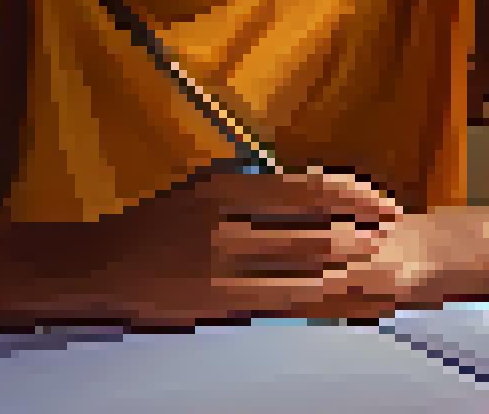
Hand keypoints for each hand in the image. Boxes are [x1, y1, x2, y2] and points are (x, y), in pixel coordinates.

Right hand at [3, 168, 409, 326]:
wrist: (103, 266)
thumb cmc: (161, 222)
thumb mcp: (205, 187)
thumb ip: (257, 187)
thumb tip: (317, 190)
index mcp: (225, 189)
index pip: (309, 190)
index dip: (354, 197)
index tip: (382, 201)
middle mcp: (225, 225)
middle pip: (313, 231)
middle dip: (358, 233)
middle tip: (386, 233)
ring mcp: (220, 267)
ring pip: (303, 269)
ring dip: (346, 267)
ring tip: (373, 262)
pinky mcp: (216, 302)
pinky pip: (278, 299)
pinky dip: (316, 295)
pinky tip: (336, 292)